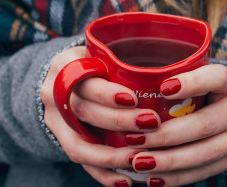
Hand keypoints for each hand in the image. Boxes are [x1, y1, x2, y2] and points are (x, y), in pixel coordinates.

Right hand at [40, 46, 161, 185]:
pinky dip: (103, 174)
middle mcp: (53, 93)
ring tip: (138, 159)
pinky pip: (80, 162)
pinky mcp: (61, 140)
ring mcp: (54, 120)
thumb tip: (173, 73)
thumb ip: (123, 61)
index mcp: (65, 65)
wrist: (64, 78)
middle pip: (83, 112)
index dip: (107, 93)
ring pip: (78, 144)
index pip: (83, 80)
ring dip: (110, 156)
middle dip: (118, 122)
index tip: (134, 99)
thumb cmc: (96, 63)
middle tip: (151, 123)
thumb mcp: (102, 52)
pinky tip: (126, 180)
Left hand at [127, 64, 226, 185]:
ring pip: (204, 153)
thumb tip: (135, 79)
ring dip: (168, 161)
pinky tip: (153, 178)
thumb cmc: (212, 90)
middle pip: (204, 125)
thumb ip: (179, 76)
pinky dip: (176, 177)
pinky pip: (204, 171)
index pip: (217, 78)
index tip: (163, 88)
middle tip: (134, 139)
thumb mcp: (204, 76)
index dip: (192, 83)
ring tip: (138, 162)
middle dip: (166, 135)